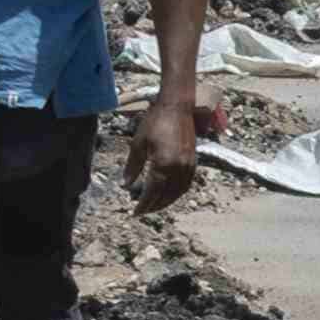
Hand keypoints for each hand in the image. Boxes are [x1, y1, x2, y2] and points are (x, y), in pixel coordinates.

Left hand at [126, 92, 200, 210]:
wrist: (177, 107)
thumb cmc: (155, 122)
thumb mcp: (138, 143)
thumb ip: (133, 166)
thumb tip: (126, 184)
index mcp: (163, 164)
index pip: (153, 192)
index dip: (144, 204)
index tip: (135, 212)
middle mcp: (178, 168)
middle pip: (166, 195)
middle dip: (154, 206)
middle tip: (143, 212)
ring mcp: (188, 166)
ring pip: (177, 193)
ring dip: (166, 202)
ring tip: (155, 206)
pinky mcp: (193, 163)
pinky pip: (186, 185)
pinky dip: (177, 193)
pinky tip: (169, 194)